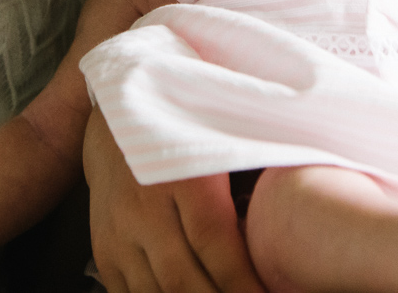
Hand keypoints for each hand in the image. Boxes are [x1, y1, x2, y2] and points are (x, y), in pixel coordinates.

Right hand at [84, 111, 264, 292]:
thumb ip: (254, 174)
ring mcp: (118, 232)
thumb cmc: (183, 127)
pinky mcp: (104, 248)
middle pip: (182, 280)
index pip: (215, 245)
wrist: (114, 121)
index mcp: (182, 178)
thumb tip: (293, 209)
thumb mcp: (221, 138)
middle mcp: (144, 208)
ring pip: (154, 292)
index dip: (242, 283)